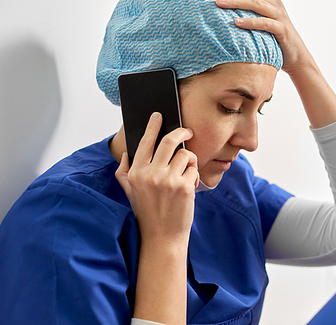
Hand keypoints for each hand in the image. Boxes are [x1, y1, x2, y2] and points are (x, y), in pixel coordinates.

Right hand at [115, 112, 198, 245]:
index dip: (153, 126)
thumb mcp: (129, 192)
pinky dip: (195, 175)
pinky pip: (194, 169)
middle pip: (169, 141)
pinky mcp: (185, 187)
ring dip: (189, 160)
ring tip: (186, 172)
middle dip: (181, 132)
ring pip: (185, 154)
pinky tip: (190, 187)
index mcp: (135, 173)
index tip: (159, 115)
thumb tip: (127, 153)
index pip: (145, 142)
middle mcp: (150, 174)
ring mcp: (168, 181)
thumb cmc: (147, 213)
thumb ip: (124, 171)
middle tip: (188, 131)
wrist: (162, 237)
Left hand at [212, 0, 335, 127]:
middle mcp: (275, 5)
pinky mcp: (282, 30)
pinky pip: (264, 23)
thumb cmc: (276, 44)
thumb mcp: (261, 28)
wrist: (298, 59)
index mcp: (269, 2)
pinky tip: (237, 22)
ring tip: (219, 3)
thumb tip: (227, 20)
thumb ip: (249, 19)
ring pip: (256, 4)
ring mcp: (279, 16)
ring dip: (236, 2)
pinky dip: (250, 22)